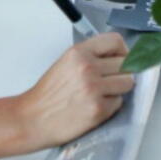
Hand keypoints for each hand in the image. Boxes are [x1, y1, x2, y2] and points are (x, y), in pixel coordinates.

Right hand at [16, 33, 133, 148]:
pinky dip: (110, 106)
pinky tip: (94, 107)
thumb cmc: (48, 94)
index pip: (116, 41)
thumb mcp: (66, 63)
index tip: (122, 59)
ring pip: (127, 83)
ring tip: (102, 94)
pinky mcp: (98, 109)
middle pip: (126, 64)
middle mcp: (87, 67)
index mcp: (79, 52)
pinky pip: (119, 103)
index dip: (123, 51)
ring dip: (118, 90)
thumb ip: (91, 56)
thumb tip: (120, 57)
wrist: (32, 119)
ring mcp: (94, 89)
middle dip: (121, 73)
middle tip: (109, 82)